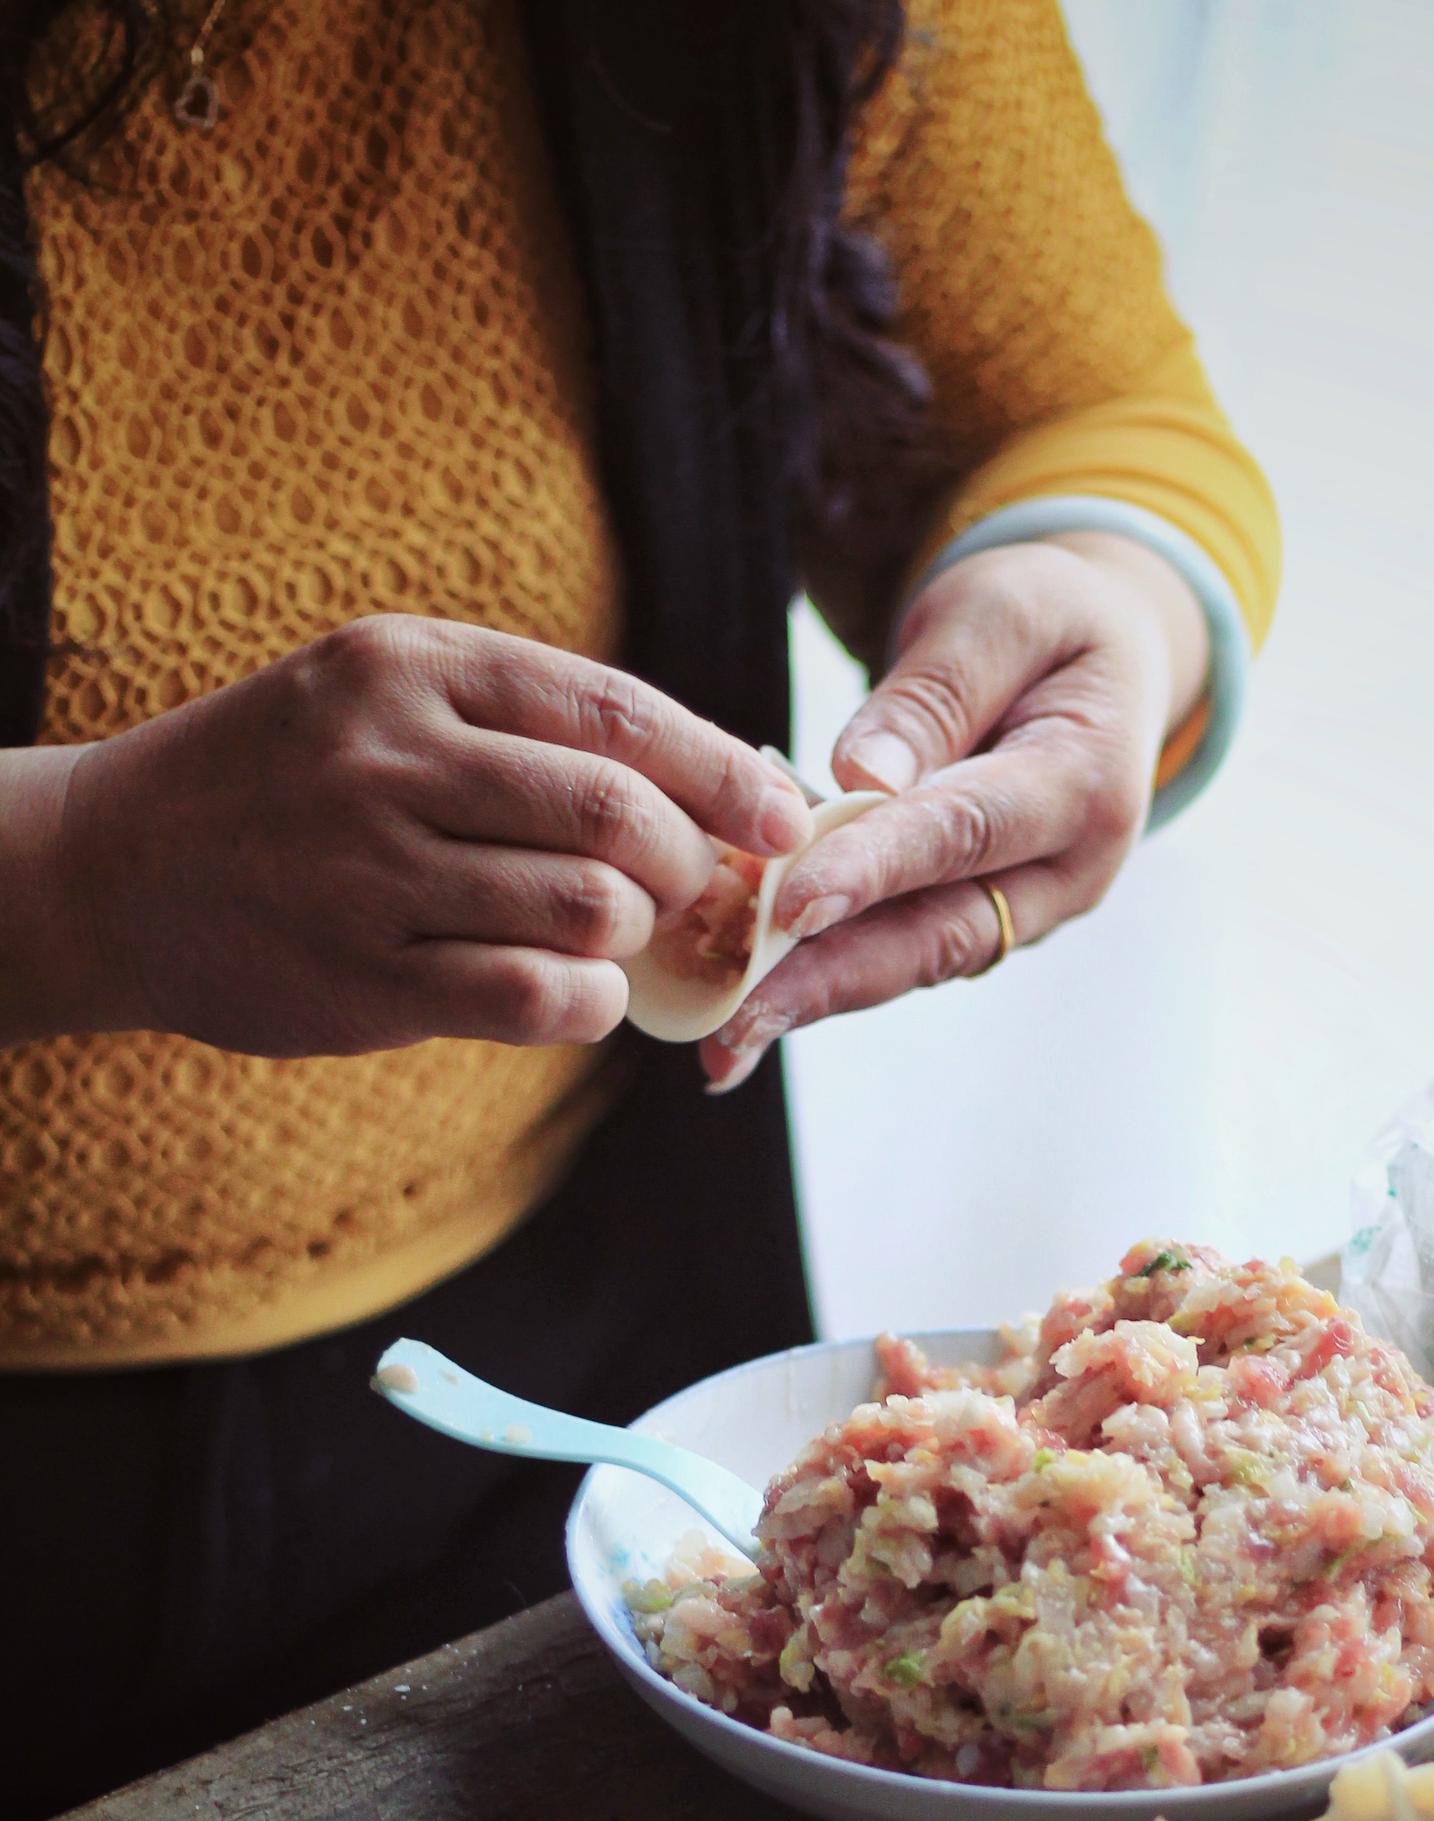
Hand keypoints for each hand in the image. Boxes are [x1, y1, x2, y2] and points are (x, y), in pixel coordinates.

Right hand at [33, 616, 810, 1058]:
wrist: (112, 868)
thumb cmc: (282, 785)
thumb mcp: (381, 699)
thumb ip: (522, 727)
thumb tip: (707, 773)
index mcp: (417, 667)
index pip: (617, 711)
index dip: (726, 770)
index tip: (786, 813)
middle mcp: (395, 757)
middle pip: (624, 816)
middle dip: (693, 867)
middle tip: (693, 892)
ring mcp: (374, 869)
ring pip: (591, 910)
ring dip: (636, 941)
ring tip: (615, 942)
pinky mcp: (364, 974)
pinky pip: (535, 998)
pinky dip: (589, 1006)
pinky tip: (576, 996)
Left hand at [698, 534, 1207, 1091]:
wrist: (1104, 661)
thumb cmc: (1046, 618)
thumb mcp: (996, 613)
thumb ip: (932, 696)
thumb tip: (859, 780)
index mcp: (1086, 783)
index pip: (965, 831)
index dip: (875, 871)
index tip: (790, 906)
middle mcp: (1069, 871)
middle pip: (939, 934)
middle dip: (830, 981)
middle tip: (735, 1026)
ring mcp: (1028, 910)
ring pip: (915, 960)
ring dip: (817, 998)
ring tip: (726, 1041)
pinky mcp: (983, 919)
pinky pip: (900, 949)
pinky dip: (826, 970)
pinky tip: (750, 996)